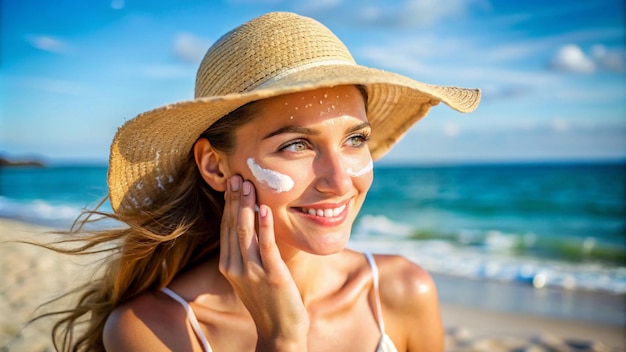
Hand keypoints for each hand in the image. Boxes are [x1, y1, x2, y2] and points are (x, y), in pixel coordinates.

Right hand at [219, 175, 308, 350]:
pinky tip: (264, 208)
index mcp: (228, 266)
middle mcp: (235, 267)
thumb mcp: (251, 276)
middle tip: (238, 175)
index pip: (226, 228)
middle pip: (233, 225)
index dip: (229, 204)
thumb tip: (252, 228)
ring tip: (249, 185)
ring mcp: (252, 271)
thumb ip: (248, 254)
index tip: (231, 183)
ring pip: (245, 232)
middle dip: (235, 199)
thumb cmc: (268, 302)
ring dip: (246, 206)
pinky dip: (264, 225)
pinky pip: (266, 245)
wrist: (279, 332)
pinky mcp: (271, 275)